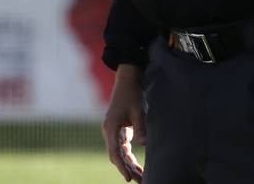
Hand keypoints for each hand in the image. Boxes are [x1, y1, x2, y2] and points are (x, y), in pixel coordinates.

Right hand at [101, 64, 145, 181]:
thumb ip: (140, 128)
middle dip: (127, 169)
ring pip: (120, 153)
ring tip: (141, 177)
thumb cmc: (132, 94)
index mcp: (110, 127)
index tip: (128, 178)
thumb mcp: (138, 111)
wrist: (127, 80)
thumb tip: (144, 144)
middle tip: (140, 181)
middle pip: (117, 155)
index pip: (115, 152)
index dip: (121, 166)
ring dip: (129, 164)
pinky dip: (129, 156)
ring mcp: (113, 130)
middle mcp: (109, 131)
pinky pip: (122, 147)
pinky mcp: (119, 129)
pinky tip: (136, 165)